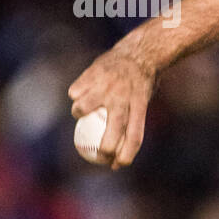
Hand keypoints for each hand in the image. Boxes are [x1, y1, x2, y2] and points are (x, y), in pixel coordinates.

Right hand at [67, 46, 157, 169]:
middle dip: (105, 146)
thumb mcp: (142, 103)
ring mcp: (106, 84)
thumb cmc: (140, 85)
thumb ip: (129, 126)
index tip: (117, 165)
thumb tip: (113, 159)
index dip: (126, 154)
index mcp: (139, 104)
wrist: (138, 53)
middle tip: (98, 154)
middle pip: (113, 127)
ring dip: (78, 113)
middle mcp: (123, 96)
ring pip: (82, 107)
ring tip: (82, 112)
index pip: (135, 135)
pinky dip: (75, 96)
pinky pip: (75, 92)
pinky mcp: (92, 73)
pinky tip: (80, 94)